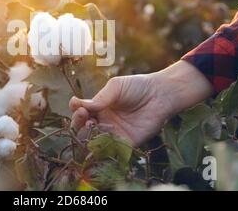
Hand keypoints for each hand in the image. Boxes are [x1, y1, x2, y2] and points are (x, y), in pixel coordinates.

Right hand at [69, 60, 212, 146]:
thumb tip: (77, 104)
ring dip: (88, 135)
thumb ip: (99, 98)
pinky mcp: (126, 144)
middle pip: (84, 129)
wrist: (160, 94)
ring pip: (94, 141)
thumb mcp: (115, 87)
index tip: (77, 105)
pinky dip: (102, 149)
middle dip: (79, 123)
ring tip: (92, 124)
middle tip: (84, 115)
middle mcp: (104, 122)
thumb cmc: (138, 86)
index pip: (81, 113)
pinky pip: (110, 151)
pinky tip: (99, 141)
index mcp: (99, 108)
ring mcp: (114, 134)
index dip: (76, 111)